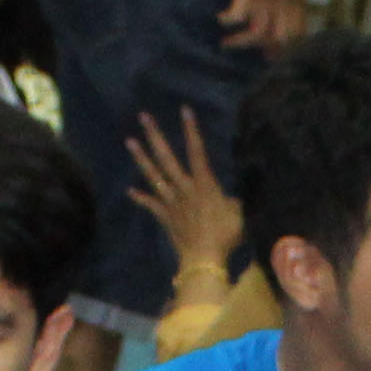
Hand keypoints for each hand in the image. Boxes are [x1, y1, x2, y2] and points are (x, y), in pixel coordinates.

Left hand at [126, 109, 241, 296]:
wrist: (205, 259)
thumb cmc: (226, 235)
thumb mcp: (240, 212)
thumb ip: (235, 198)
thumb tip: (237, 192)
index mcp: (204, 184)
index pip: (197, 151)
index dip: (191, 131)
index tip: (185, 110)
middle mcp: (184, 188)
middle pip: (166, 158)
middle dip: (155, 136)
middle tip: (143, 116)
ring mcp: (172, 202)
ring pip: (154, 176)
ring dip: (141, 158)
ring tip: (129, 141)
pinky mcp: (165, 217)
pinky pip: (151, 205)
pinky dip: (140, 198)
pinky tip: (130, 191)